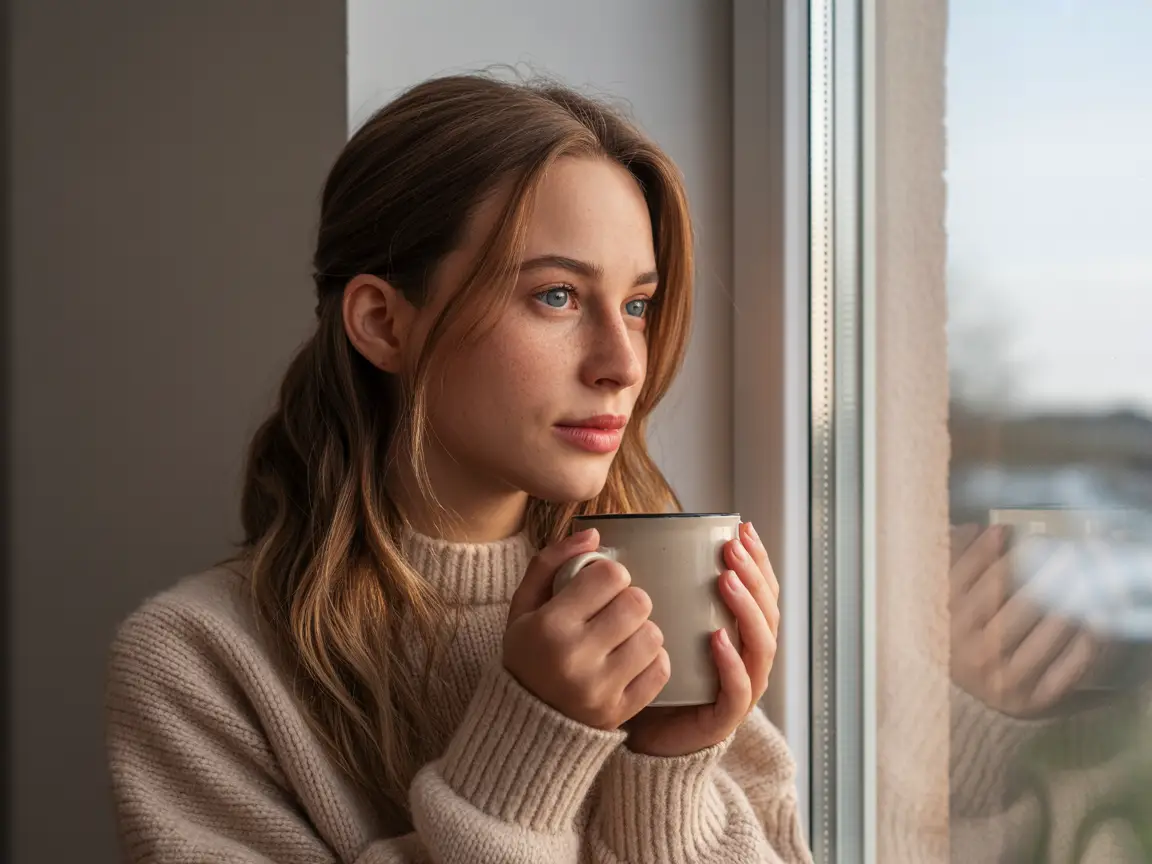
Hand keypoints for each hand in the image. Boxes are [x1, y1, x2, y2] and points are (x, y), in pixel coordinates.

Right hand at [503, 528, 669, 730]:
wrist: (523, 722)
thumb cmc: (528, 653)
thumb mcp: (524, 605)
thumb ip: (550, 562)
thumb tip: (593, 534)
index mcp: (550, 626)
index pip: (610, 576)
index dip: (610, 574)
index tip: (599, 585)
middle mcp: (575, 658)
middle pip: (638, 603)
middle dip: (630, 599)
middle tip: (615, 609)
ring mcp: (599, 689)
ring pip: (654, 635)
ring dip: (642, 630)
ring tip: (622, 635)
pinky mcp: (619, 711)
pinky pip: (660, 670)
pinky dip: (653, 660)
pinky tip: (631, 659)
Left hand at [624, 521, 779, 756]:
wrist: (643, 736)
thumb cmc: (654, 672)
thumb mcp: (662, 622)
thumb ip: (664, 588)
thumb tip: (643, 537)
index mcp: (741, 633)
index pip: (762, 591)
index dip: (758, 560)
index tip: (742, 528)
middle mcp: (750, 659)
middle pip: (768, 612)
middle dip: (754, 575)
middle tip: (731, 548)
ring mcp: (743, 688)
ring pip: (761, 646)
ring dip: (747, 609)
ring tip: (727, 581)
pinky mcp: (725, 717)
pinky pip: (738, 689)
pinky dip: (732, 662)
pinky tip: (719, 638)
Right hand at [950, 524, 1104, 718]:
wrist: (959, 700)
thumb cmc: (954, 636)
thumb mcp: (942, 601)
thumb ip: (952, 562)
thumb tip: (974, 528)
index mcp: (947, 626)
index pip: (969, 579)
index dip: (986, 551)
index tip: (1006, 529)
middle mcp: (974, 652)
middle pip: (1018, 603)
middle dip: (1047, 572)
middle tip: (1067, 551)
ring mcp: (1004, 678)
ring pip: (1048, 633)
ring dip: (1075, 602)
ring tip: (1089, 578)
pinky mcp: (1032, 699)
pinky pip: (1069, 667)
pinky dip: (1088, 642)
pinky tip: (1099, 618)